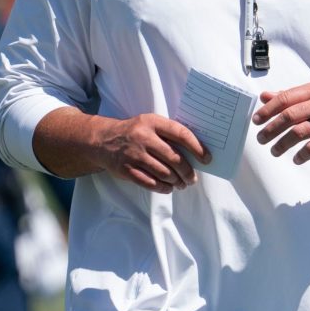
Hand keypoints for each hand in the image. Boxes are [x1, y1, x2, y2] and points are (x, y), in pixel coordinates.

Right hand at [93, 113, 208, 192]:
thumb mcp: (150, 124)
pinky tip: (169, 187)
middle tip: (193, 178)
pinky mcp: (126, 170)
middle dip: (187, 171)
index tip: (206, 159)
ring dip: (177, 181)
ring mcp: (134, 154)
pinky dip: (163, 188)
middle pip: (174, 158)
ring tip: (182, 183)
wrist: (102, 140)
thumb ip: (169, 133)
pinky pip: (150, 183)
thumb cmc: (135, 132)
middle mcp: (143, 137)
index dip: (197, 148)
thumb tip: (196, 152)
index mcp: (153, 122)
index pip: (181, 134)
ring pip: (164, 172)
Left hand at [253, 83, 309, 164]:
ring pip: (300, 132)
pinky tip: (295, 159)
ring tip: (274, 151)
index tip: (256, 120)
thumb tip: (265, 96)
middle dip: (271, 128)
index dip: (268, 110)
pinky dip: (302, 155)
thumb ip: (290, 96)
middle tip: (261, 138)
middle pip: (290, 116)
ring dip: (283, 143)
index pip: (286, 98)